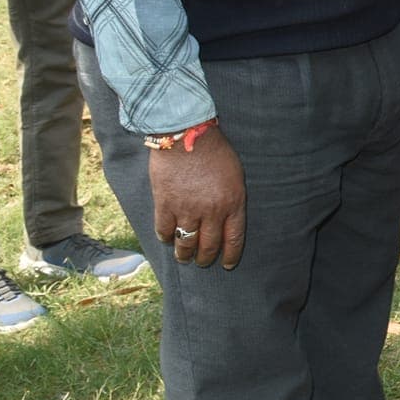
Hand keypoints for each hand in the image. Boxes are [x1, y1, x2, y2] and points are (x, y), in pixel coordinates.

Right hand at [151, 128, 246, 268]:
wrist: (187, 135)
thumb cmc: (215, 150)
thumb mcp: (235, 175)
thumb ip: (232, 198)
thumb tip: (226, 218)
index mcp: (233, 203)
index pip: (233, 239)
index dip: (231, 255)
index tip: (228, 264)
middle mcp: (211, 211)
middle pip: (209, 246)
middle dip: (206, 258)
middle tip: (203, 262)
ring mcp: (187, 209)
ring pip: (185, 243)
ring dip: (184, 254)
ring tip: (184, 258)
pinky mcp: (165, 204)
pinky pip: (164, 230)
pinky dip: (166, 238)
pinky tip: (167, 239)